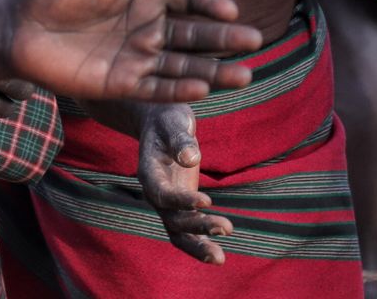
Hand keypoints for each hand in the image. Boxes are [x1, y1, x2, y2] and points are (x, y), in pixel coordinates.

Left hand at [3, 0, 264, 102]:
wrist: (16, 27)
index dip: (209, 2)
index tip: (229, 9)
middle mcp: (145, 25)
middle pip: (194, 32)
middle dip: (224, 37)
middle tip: (255, 41)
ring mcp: (135, 55)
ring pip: (183, 64)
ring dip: (213, 69)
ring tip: (245, 73)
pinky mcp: (119, 82)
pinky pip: (156, 87)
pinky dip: (179, 88)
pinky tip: (203, 87)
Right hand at [139, 104, 229, 264]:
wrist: (161, 121)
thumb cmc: (168, 117)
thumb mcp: (174, 121)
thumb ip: (181, 139)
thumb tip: (192, 159)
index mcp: (148, 173)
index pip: (162, 195)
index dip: (182, 201)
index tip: (206, 201)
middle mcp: (155, 193)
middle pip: (172, 220)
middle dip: (198, 227)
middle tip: (227, 227)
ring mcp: (166, 203)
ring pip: (177, 232)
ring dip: (198, 245)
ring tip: (220, 258)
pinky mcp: (179, 205)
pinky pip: (186, 231)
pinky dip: (199, 242)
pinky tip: (217, 254)